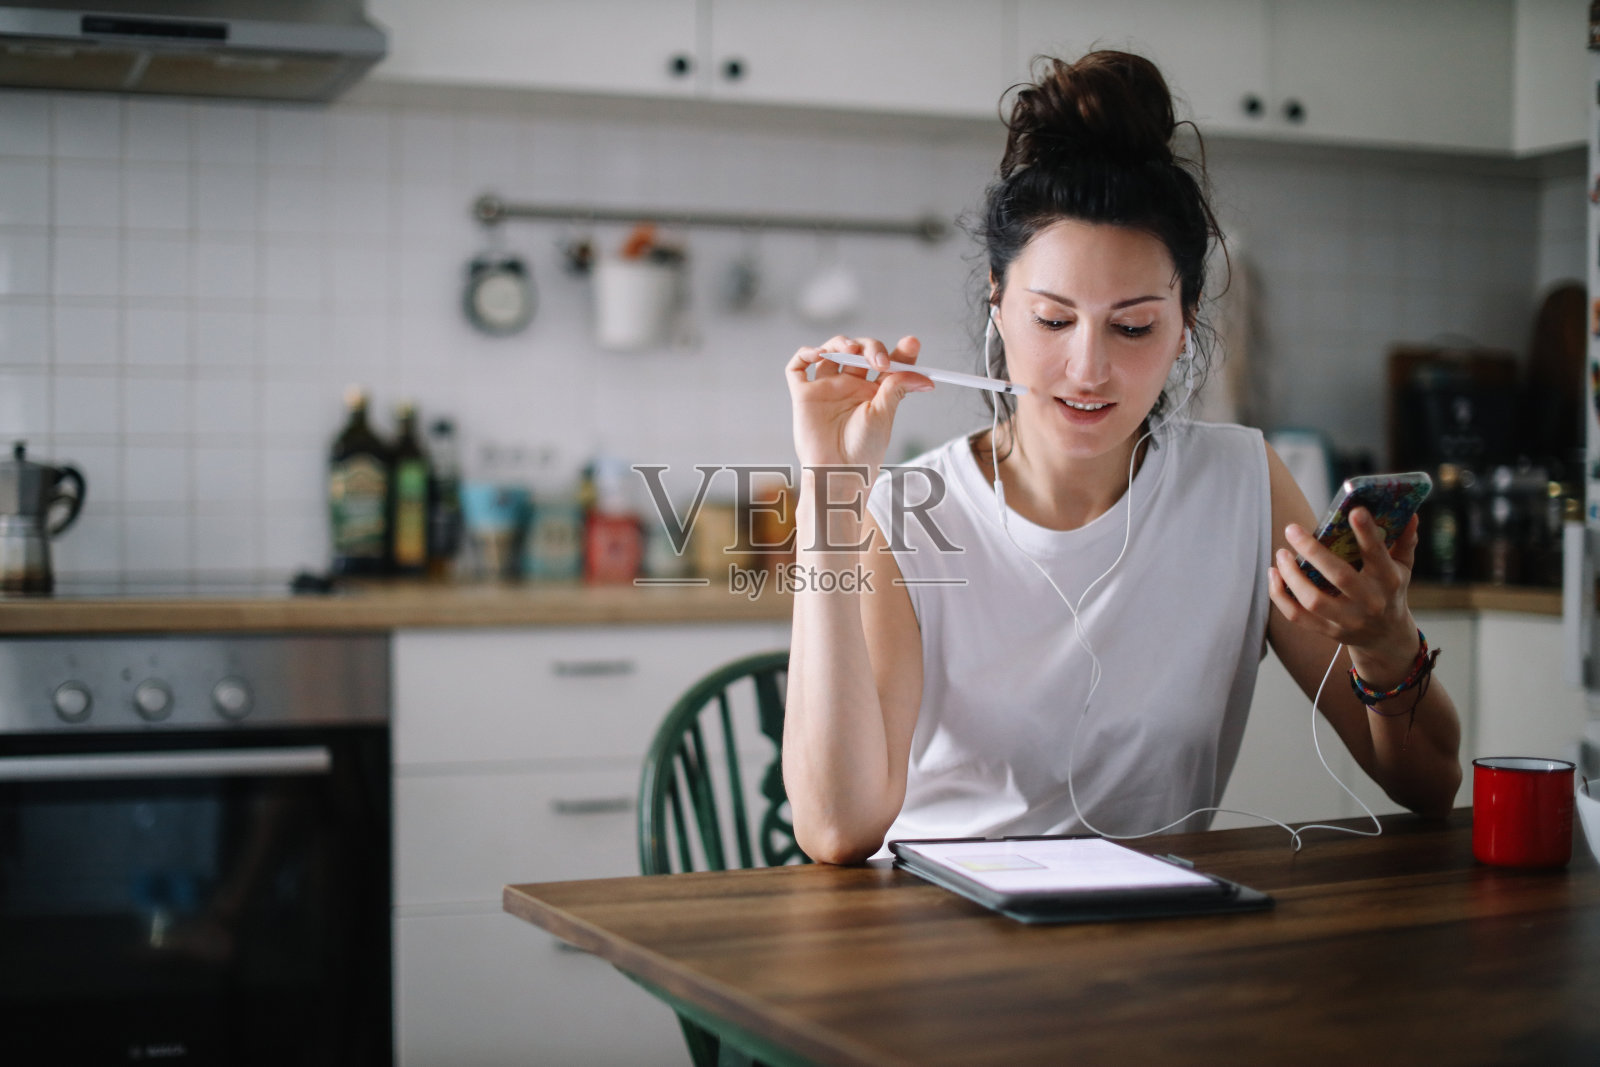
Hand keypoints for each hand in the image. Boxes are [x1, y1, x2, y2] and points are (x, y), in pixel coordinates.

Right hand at [785, 335, 932, 470]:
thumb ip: (897, 387)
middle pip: (858, 351)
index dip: (899, 351)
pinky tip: (818, 354)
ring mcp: (826, 389)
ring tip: (851, 350)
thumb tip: (925, 377)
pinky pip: (797, 367)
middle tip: (880, 361)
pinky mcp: (804, 395)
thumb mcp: (884, 414)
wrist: (838, 472)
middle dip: (870, 347)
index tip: (911, 344)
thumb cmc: (863, 451)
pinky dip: (804, 353)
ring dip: (841, 343)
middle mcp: (849, 386)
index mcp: (871, 392)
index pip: (886, 362)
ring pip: (830, 351)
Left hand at [1269, 509, 1419, 679]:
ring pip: (1312, 599)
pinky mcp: (1328, 631)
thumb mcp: (1403, 567)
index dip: (1367, 533)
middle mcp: (1369, 602)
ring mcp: (1347, 620)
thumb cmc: (1390, 591)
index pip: (1377, 554)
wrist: (1386, 637)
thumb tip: (1410, 513)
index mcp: (1388, 581)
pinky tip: (1274, 575)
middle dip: (1312, 551)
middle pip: (1338, 576)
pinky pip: (1297, 616)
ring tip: (1281, 553)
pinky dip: (1280, 596)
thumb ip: (1404, 541)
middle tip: (1291, 529)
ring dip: (1291, 575)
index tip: (1354, 510)